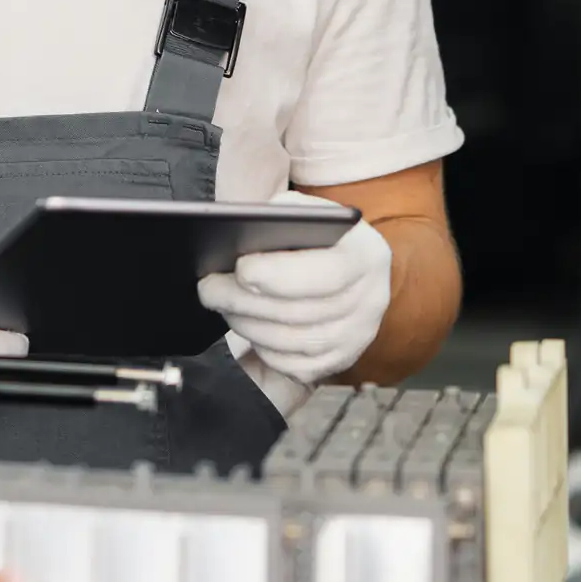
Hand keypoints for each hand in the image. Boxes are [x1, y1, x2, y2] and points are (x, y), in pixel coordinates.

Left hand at [197, 197, 392, 385]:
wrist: (339, 270)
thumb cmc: (310, 239)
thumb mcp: (305, 215)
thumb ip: (281, 216)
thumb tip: (241, 234)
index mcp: (366, 254)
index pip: (327, 272)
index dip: (279, 274)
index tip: (240, 269)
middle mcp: (372, 297)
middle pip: (300, 312)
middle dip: (244, 300)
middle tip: (208, 289)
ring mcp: (359, 334)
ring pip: (293, 342)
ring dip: (247, 325)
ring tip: (223, 305)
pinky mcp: (341, 359)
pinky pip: (294, 366)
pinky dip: (265, 350)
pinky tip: (250, 328)